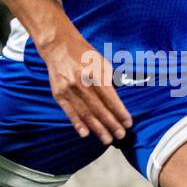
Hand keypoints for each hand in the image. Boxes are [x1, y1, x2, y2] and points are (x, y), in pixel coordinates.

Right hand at [39, 26, 131, 143]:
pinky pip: (69, 112)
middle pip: (99, 108)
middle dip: (111, 124)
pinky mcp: (58, 94)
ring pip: (85, 113)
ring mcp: (68, 89)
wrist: (58, 46)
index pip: (110, 98)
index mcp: (94, 73)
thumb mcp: (102, 61)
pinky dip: (77, 124)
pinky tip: (85, 134)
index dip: (120, 112)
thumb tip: (118, 100)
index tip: (128, 123)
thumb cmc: (84, 54)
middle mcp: (81, 82)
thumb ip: (110, 80)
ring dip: (97, 128)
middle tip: (121, 135)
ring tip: (107, 140)